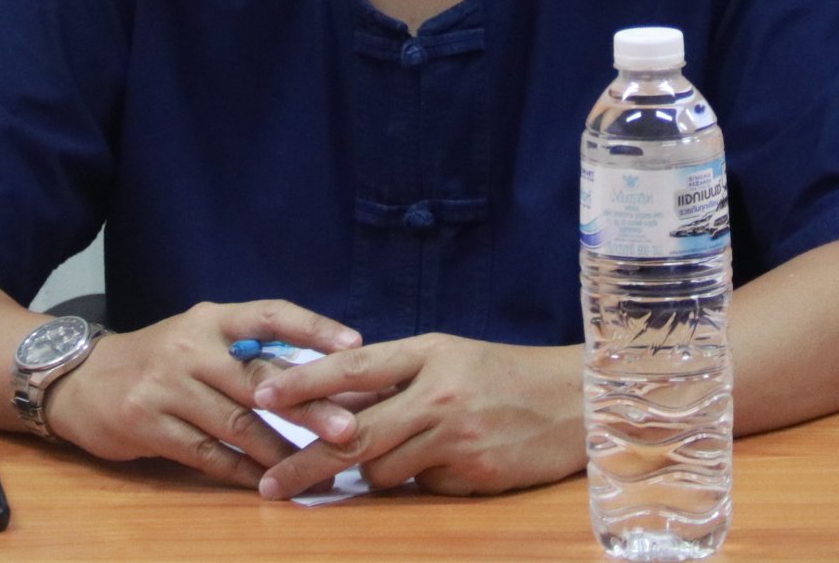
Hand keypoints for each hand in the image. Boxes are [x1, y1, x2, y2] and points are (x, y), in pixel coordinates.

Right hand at [44, 300, 362, 489]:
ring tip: (315, 468)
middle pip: (259, 378)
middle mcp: (190, 347)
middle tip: (348, 428)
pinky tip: (266, 481)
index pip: (269, 315)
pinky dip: (240, 470)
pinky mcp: (147, 424)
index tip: (353, 344)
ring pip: (235, 423)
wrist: (80, 380)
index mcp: (211, 319)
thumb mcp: (199, 339)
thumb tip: (320, 372)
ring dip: (279, 450)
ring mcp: (166, 386)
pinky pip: (205, 453)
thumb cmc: (159, 360)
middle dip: (307, 406)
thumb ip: (247, 351)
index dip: (312, 327)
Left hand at [251, 334, 583, 497]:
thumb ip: (398, 379)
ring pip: (383, 469)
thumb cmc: (506, 376)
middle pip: (355, 434)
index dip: (303, 383)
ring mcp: (456, 435)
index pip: (353, 368)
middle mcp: (438, 392)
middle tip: (268, 484)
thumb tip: (336, 408)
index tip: (261, 396)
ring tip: (414, 448)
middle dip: (305, 461)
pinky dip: (425, 480)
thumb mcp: (450, 359)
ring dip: (379, 470)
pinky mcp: (474, 473)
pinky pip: (422, 487)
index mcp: (428, 352)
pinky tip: (455, 461)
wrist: (577, 400)